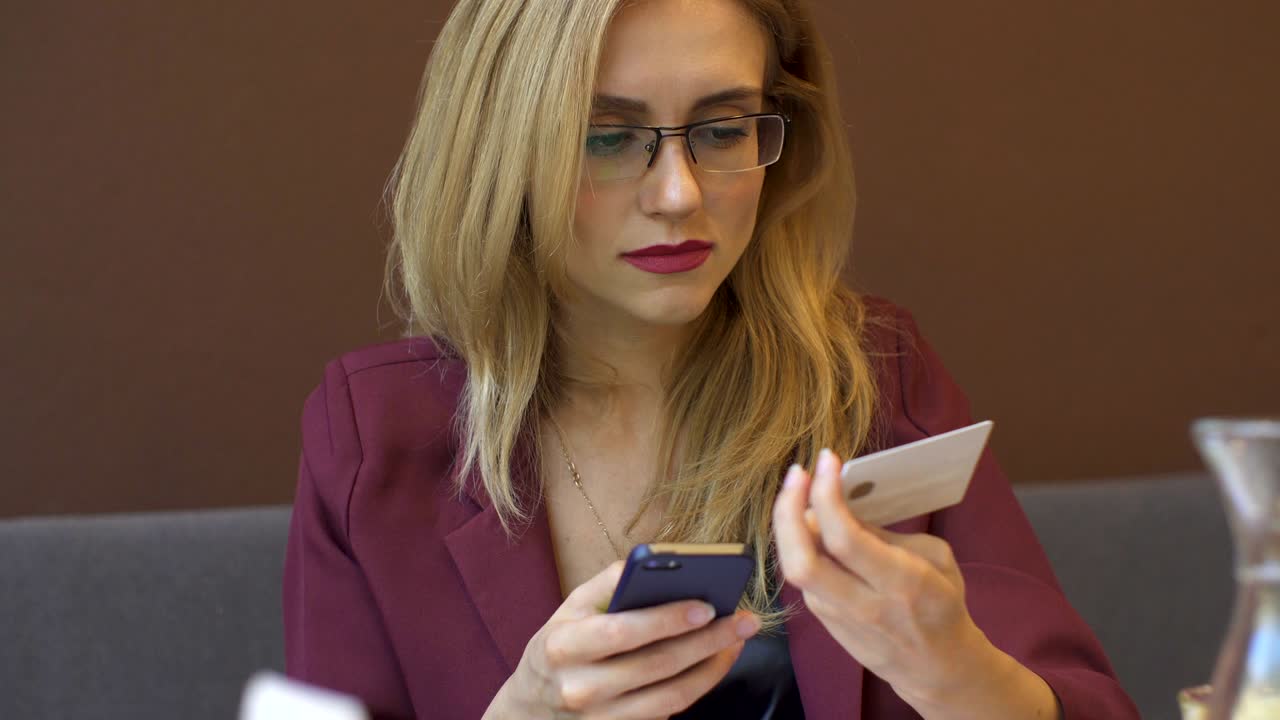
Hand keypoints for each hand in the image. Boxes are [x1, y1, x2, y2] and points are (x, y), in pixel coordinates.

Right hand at [485, 561, 760, 719]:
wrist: (531, 710)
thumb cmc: (560, 647)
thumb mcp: (569, 610)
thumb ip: (607, 584)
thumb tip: (654, 561)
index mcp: (563, 646)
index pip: (622, 632)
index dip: (666, 620)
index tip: (706, 605)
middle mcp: (580, 688)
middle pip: (656, 664)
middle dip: (707, 640)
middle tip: (743, 620)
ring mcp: (600, 719)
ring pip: (671, 694)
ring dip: (712, 666)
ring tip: (737, 640)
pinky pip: (669, 711)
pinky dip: (699, 685)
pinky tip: (716, 662)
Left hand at [771, 448, 992, 704]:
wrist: (938, 668)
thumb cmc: (942, 604)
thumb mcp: (934, 558)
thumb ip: (886, 534)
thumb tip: (842, 505)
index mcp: (901, 584)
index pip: (845, 539)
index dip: (827, 496)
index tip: (826, 461)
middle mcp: (863, 605)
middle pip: (803, 561)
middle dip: (789, 510)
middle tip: (797, 473)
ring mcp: (838, 619)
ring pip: (794, 568)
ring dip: (788, 523)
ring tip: (798, 489)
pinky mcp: (825, 624)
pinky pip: (801, 578)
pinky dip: (797, 544)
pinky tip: (805, 521)